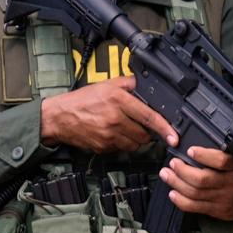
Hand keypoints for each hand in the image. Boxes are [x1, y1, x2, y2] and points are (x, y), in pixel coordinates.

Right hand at [40, 76, 177, 153]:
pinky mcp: (103, 147)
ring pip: (135, 144)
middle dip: (147, 132)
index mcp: (118, 100)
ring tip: (124, 128)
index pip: (149, 116)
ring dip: (135, 139)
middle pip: (144, 134)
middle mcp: (115, 119)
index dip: (165, 128)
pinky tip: (112, 133)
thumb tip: (148, 84)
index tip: (174, 137)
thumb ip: (129, 84)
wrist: (58, 117)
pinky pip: (122, 149)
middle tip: (139, 125)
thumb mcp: (107, 85)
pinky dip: (121, 143)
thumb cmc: (81, 100)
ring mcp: (109, 135)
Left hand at [159, 146, 232, 221]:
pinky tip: (173, 193)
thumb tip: (192, 149)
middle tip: (172, 164)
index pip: (221, 161)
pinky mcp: (217, 211)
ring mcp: (223, 199)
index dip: (203, 156)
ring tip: (166, 175)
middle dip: (182, 171)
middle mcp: (230, 184)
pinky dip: (180, 200)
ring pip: (195, 193)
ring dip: (176, 183)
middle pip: (202, 179)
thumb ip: (219, 157)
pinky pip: (194, 207)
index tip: (190, 150)